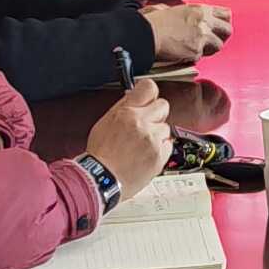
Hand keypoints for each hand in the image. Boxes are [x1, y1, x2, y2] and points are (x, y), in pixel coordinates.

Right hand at [85, 78, 174, 199]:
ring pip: (165, 127)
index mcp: (126, 112)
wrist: (101, 180)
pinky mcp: (160, 155)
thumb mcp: (105, 123)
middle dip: (155, 114)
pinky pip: (168, 145)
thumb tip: (134, 95)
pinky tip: (145, 155)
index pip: (149, 87)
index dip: (149, 92)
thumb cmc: (100, 155)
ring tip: (140, 146)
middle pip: (163, 105)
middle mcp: (142, 123)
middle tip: (145, 125)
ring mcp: (152, 139)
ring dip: (156, 134)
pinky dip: (159, 149)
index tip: (149, 97)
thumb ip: (123, 107)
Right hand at [142, 0, 228, 62]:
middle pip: (227, 30)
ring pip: (218, 45)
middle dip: (222, 36)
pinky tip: (185, 53)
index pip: (225, 14)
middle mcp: (204, 22)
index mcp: (199, 10)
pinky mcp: (196, 51)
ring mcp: (202, 37)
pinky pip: (201, 56)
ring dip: (210, 48)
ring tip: (199, 48)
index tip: (220, 26)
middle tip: (214, 40)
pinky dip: (194, 56)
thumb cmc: (155, 22)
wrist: (147, 34)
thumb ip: (185, 14)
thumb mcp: (174, 10)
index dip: (223, 22)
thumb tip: (185, 18)